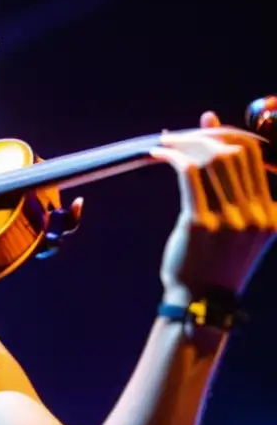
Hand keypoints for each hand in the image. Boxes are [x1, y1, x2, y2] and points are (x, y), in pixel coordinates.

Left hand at [154, 111, 274, 305]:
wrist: (199, 301)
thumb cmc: (213, 260)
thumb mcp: (237, 223)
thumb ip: (232, 182)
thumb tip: (211, 123)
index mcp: (273, 213)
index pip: (256, 155)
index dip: (229, 133)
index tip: (204, 127)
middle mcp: (257, 214)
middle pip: (234, 153)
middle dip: (205, 136)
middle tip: (179, 136)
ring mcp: (231, 220)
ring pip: (212, 160)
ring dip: (186, 144)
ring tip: (166, 143)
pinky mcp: (200, 224)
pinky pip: (188, 175)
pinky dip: (172, 157)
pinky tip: (158, 154)